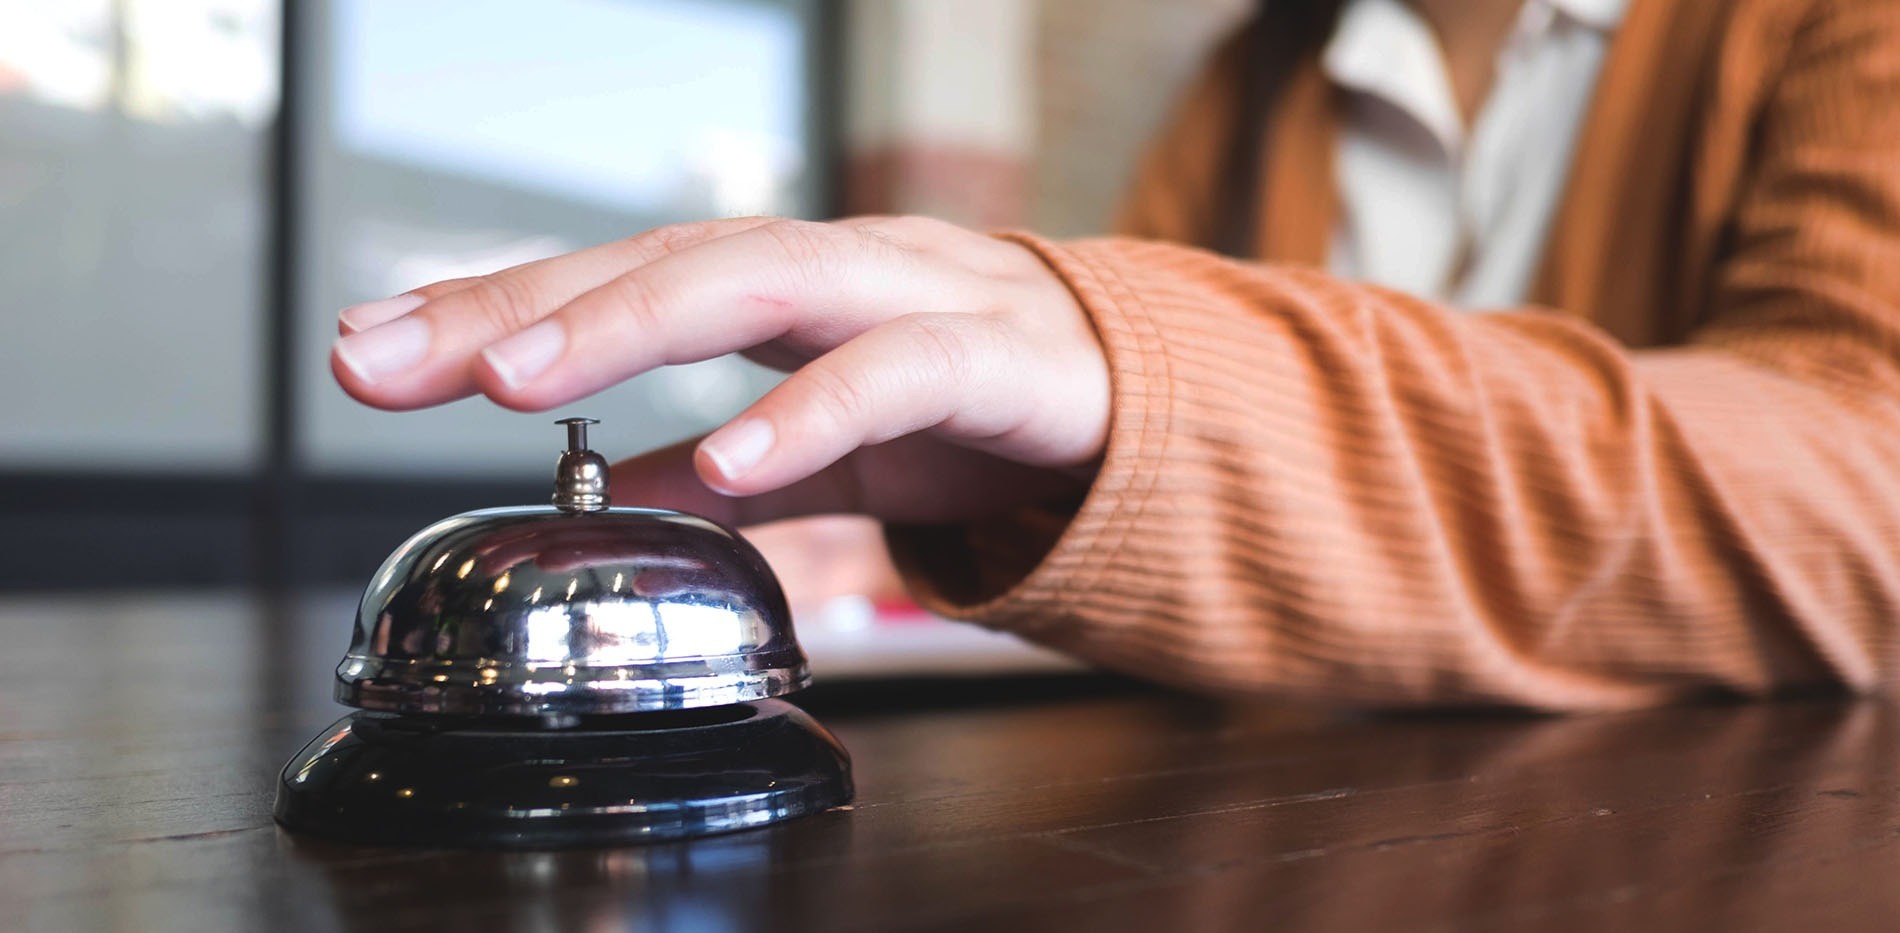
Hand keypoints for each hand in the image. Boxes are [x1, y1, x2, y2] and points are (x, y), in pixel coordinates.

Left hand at [331, 216, 1109, 525]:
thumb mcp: (835, 456)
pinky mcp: (1001, 357)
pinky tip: (726, 462)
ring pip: (764, 280)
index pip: (623, 280)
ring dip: (630, 325)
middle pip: (664, 259)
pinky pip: (899, 374)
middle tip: (394, 357)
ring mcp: (921, 295)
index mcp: (791, 290)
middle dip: (524, 304)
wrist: (1160, 408)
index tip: (375, 351)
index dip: (499, 311)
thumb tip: (611, 491)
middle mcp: (840, 269)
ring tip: (512, 380)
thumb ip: (734, 472)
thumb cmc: (989, 411)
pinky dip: (811, 414)